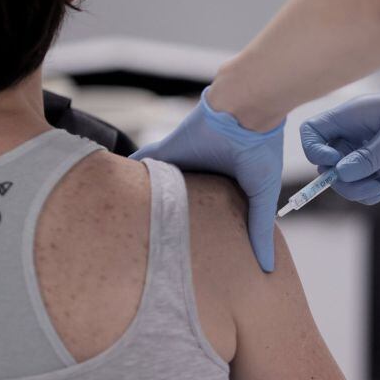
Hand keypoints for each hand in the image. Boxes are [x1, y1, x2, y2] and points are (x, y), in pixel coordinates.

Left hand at [132, 88, 284, 271]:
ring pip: (157, 186)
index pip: (206, 213)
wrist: (245, 112)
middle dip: (166, 221)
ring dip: (145, 201)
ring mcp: (181, 162)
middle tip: (152, 247)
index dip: (196, 231)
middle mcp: (200, 175)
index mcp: (224, 185)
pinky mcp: (166, 150)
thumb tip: (267, 267)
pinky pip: (141, 163)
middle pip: (177, 203)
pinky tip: (111, 189)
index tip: (186, 254)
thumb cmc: (259, 150)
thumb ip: (259, 227)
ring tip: (127, 225)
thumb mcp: (261, 194)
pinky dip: (128, 173)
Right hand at [300, 90, 379, 203]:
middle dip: (342, 180)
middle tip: (369, 183)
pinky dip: (371, 193)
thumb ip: (372, 154)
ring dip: (358, 190)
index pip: (312, 131)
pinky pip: (363, 186)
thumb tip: (342, 174)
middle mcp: (354, 134)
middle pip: (325, 163)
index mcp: (352, 115)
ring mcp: (366, 152)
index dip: (313, 150)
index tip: (334, 163)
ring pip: (344, 180)